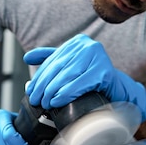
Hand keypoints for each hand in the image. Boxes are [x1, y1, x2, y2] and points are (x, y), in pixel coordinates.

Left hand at [23, 34, 145, 121]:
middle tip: (36, 100)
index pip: (53, 60)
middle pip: (59, 67)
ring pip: (68, 75)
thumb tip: (27, 57)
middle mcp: (89, 46)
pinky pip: (80, 84)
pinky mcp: (105, 72)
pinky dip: (66, 93)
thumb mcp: (70, 66)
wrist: (118, 91)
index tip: (31, 90)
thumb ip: (51, 59)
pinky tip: (57, 101)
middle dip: (44, 86)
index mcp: (78, 42)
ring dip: (53, 91)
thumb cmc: (92, 79)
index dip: (39, 76)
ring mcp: (98, 57)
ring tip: (45, 103)